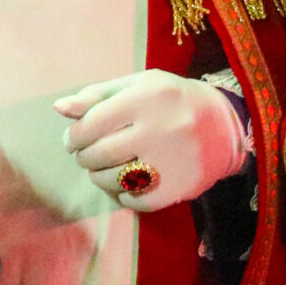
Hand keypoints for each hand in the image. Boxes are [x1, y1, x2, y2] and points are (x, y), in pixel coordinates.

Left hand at [56, 70, 250, 211]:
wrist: (226, 126)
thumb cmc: (172, 100)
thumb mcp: (139, 85)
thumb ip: (98, 94)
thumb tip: (59, 108)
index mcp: (147, 97)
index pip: (92, 122)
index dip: (74, 135)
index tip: (71, 140)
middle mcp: (160, 129)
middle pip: (99, 153)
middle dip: (84, 157)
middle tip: (86, 154)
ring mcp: (170, 162)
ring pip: (112, 180)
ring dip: (99, 176)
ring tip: (104, 168)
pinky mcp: (177, 189)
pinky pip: (133, 200)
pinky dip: (123, 193)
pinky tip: (126, 181)